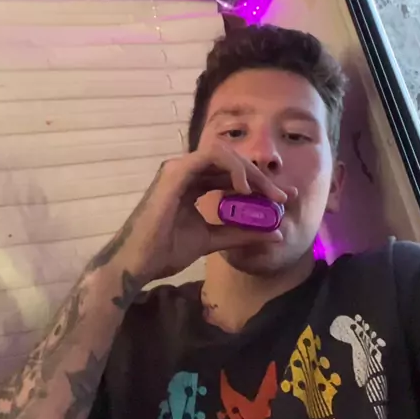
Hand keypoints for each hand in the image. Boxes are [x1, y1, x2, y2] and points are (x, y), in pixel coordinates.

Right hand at [95, 144, 293, 284]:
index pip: (231, 175)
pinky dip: (232, 168)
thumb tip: (277, 234)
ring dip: (250, 171)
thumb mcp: (212, 240)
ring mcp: (180, 168)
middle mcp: (186, 170)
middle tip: (283, 195)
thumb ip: (240, 234)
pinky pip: (211, 156)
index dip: (259, 183)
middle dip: (260, 177)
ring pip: (224, 155)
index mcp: (193, 183)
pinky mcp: (176, 172)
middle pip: (231, 163)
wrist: (137, 263)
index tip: (283, 198)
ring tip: (267, 193)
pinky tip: (245, 189)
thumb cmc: (164, 252)